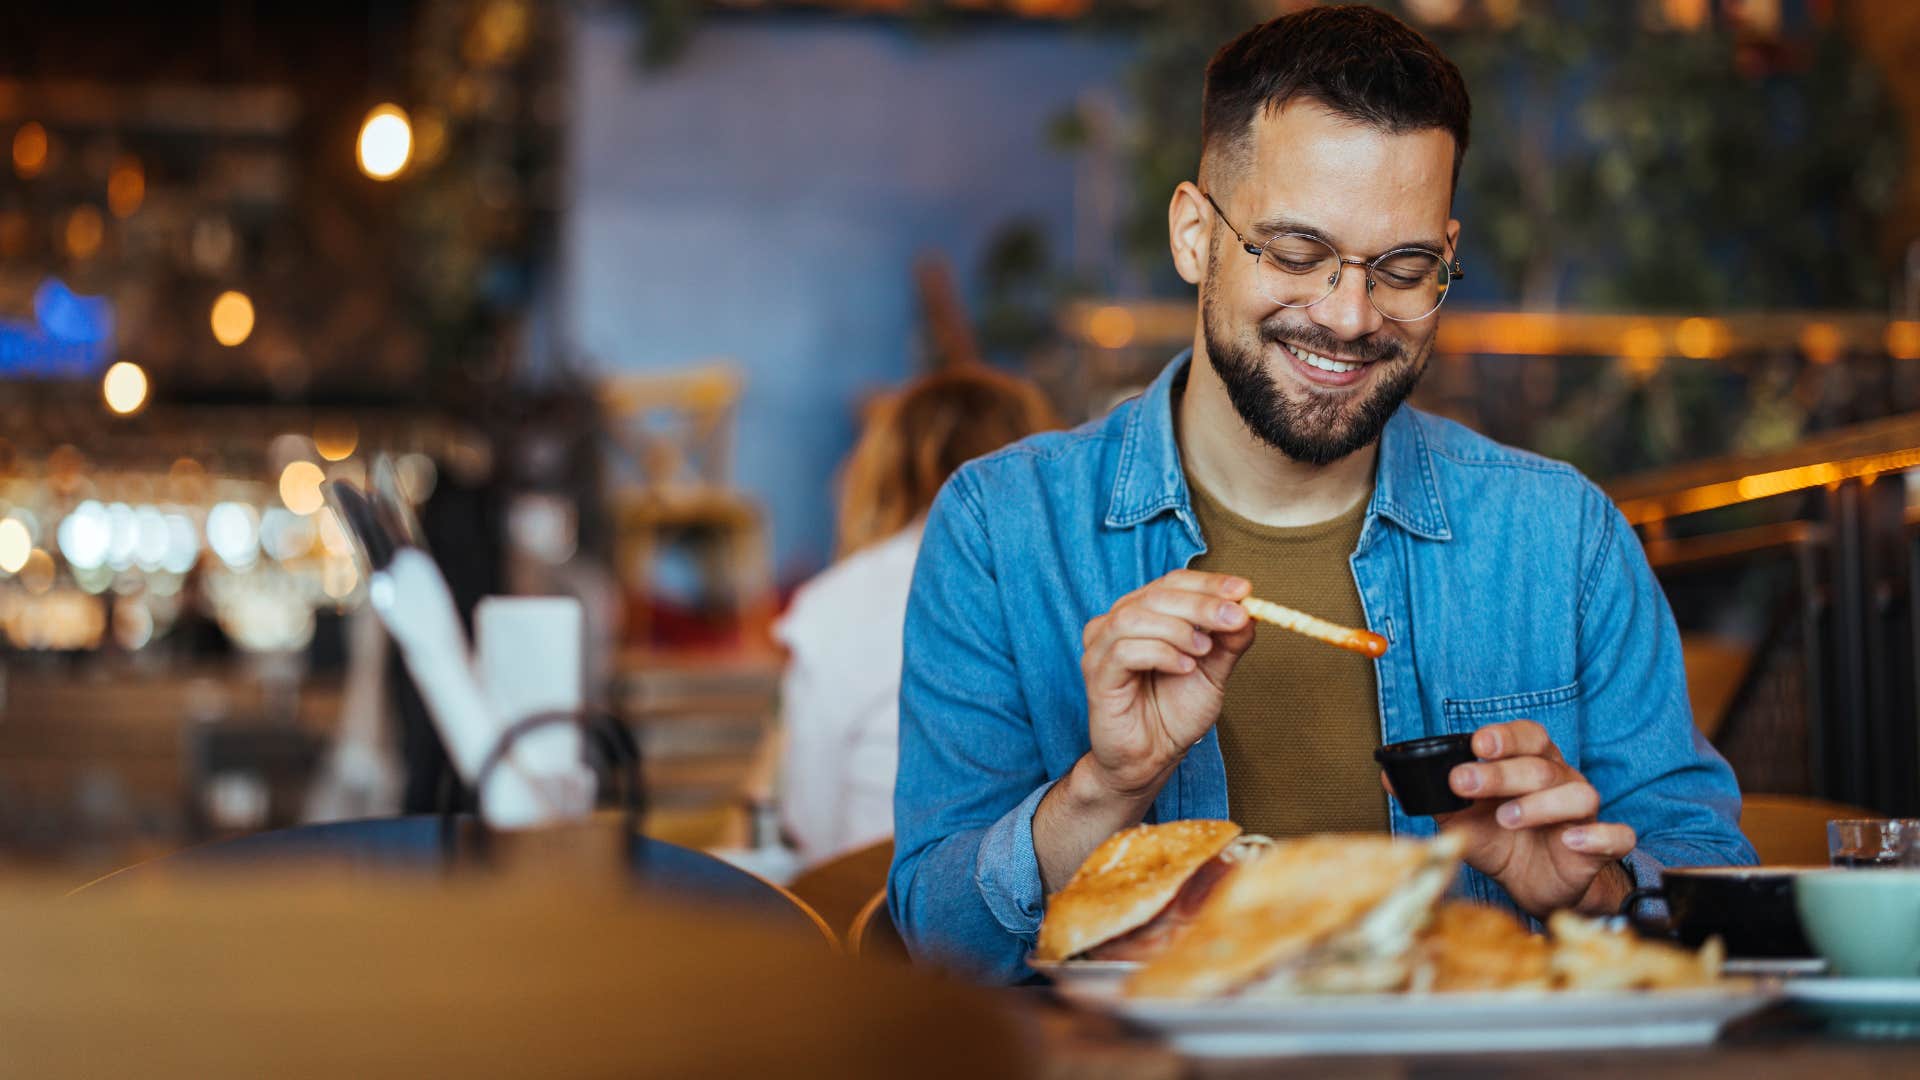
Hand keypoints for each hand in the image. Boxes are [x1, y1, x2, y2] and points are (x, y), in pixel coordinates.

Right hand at [1079, 570, 1256, 799]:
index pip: (1173, 582)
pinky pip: (1122, 651)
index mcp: (1145, 614)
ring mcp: (1102, 649)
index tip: (1244, 590)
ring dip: (1177, 629)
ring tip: (1203, 651)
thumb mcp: (1213, 671)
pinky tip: (1183, 668)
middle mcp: (1117, 624)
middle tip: (1235, 617)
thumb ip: (1229, 641)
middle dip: (1201, 604)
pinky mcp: (1096, 676)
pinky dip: (1159, 654)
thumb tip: (1250, 611)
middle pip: (1156, 595)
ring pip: (1134, 618)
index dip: (1209, 583)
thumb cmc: (1174, 712)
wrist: (1152, 759)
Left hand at [1414, 720, 1635, 916]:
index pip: (1526, 736)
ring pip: (1578, 793)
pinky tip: (1571, 839)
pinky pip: (1614, 835)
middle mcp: (1560, 781)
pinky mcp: (1597, 847)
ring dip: (1541, 803)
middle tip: (1464, 782)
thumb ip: (1435, 796)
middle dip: (1501, 772)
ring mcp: (1582, 813)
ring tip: (1508, 818)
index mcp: (1530, 765)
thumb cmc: (1503, 840)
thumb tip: (1391, 777)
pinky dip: (1598, 835)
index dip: (1504, 737)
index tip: (1476, 744)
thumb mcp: (1464, 818)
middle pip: (1541, 765)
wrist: (1535, 885)